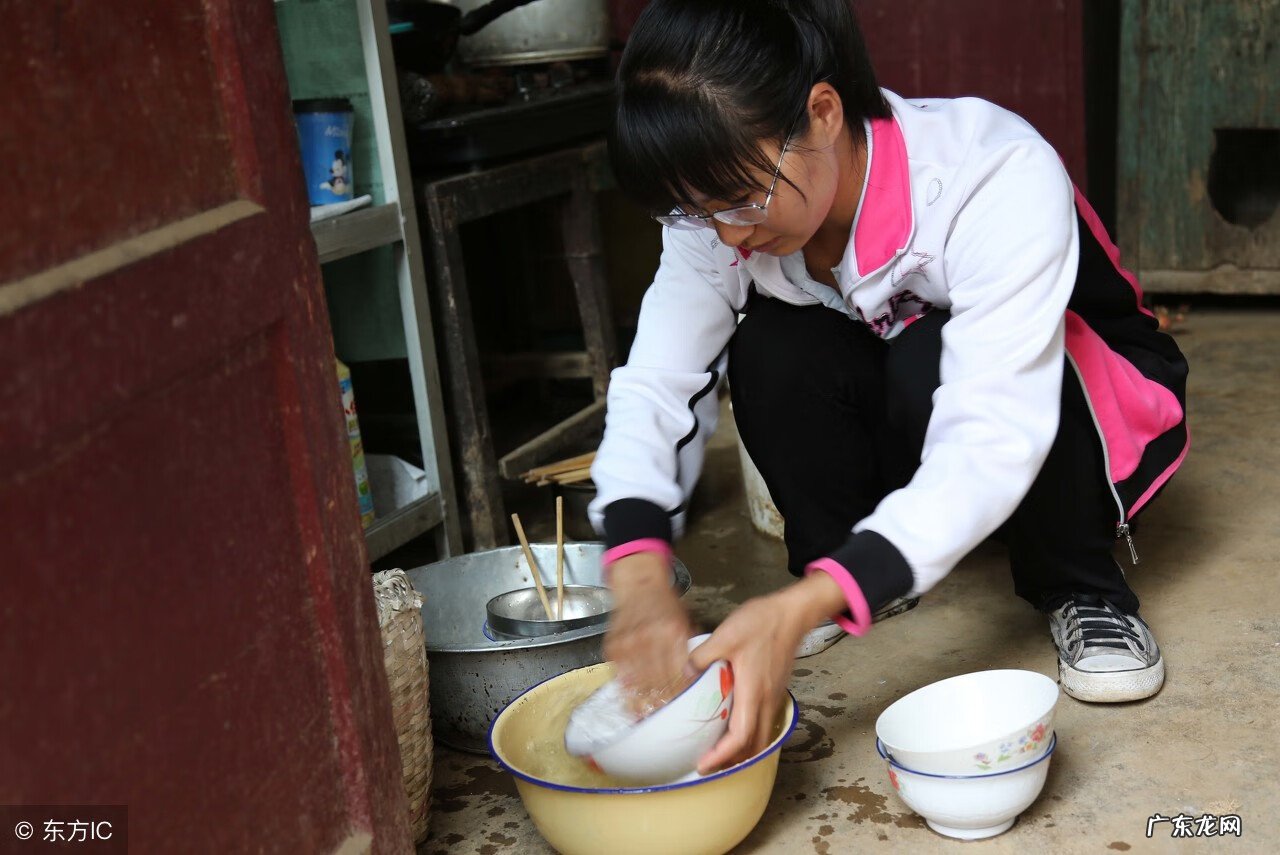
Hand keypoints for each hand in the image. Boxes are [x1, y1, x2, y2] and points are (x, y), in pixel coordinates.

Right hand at [603, 551, 694, 714]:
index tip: (685, 712)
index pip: (679, 672)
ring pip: (637, 683)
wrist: (638, 582)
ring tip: (647, 721)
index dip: (682, 695)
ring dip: (642, 704)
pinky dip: (626, 692)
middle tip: (666, 725)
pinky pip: (620, 675)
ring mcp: (630, 643)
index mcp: (673, 632)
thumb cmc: (665, 604)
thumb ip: (691, 648)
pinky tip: (630, 705)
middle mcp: (651, 638)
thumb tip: (699, 678)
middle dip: (663, 704)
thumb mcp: (686, 621)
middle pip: (658, 681)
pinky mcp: (614, 646)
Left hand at [688, 572, 846, 773]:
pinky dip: (749, 735)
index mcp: (753, 692)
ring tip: (719, 751)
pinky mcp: (775, 690)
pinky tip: (733, 726)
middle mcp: (766, 700)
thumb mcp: (726, 635)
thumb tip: (685, 674)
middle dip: (733, 761)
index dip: (723, 755)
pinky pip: (764, 722)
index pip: (741, 736)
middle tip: (709, 765)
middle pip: (754, 745)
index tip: (704, 764)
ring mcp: (773, 697)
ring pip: (761, 736)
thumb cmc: (761, 623)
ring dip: (742, 749)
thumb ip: (702, 656)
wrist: (792, 613)